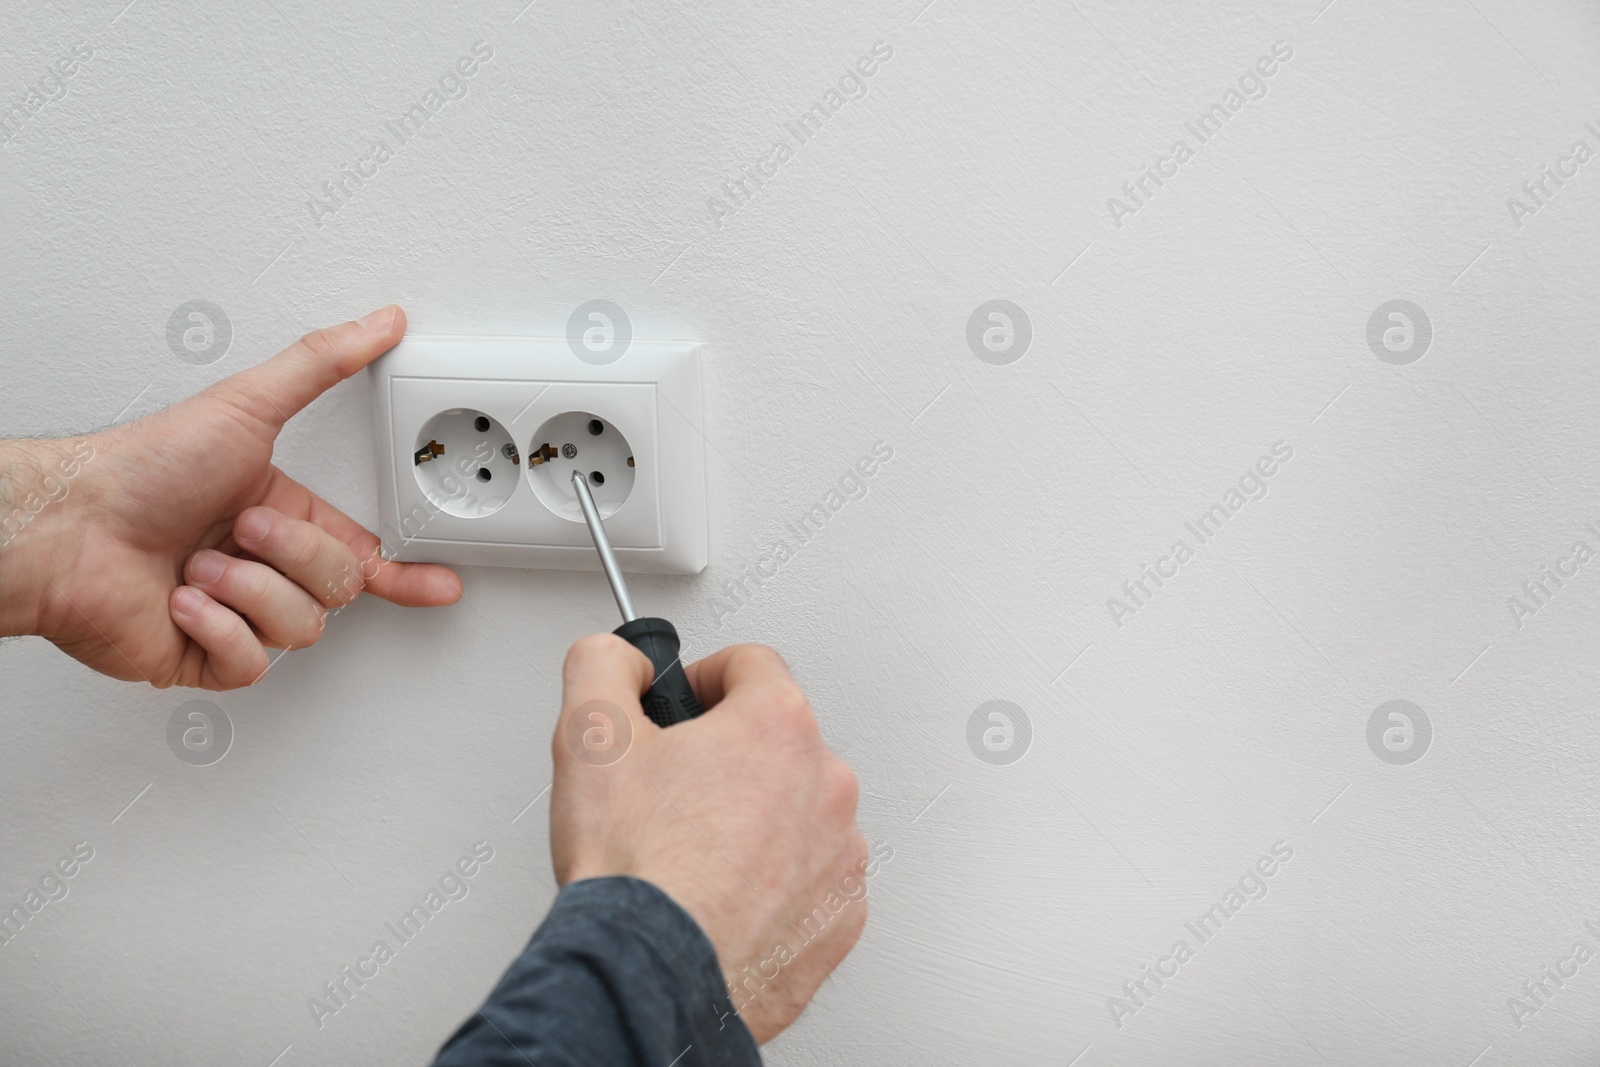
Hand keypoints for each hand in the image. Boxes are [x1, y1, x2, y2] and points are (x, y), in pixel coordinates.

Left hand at [0, 305, 461, 688]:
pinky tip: (183, 601)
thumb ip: (321, 364)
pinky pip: (251, 663)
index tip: (439, 583)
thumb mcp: (245, 404)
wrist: (68, 529)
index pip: (362, 554)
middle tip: (240, 529)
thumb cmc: (139, 469)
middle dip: (289, 555)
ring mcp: (236, 616)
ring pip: (299, 627)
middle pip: (337, 586)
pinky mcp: (205, 658)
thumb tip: (378, 323)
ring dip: (244, 588)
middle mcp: (263, 568)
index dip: (404, 573)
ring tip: (197, 563)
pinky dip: (216, 628)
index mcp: (283, 518)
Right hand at [550, 636, 869, 1043]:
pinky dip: (775, 881)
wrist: (654, 978)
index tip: (683, 703)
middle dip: (728, 755)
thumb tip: (624, 659)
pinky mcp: (841, 916)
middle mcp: (827, 783)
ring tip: (695, 852)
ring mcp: (841, 854)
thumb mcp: (589, 734)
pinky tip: (723, 896)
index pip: (750, 663)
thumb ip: (605, 665)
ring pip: (797, 810)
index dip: (703, 678)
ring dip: (755, 819)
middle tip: (674, 790)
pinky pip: (811, 877)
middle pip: (777, 739)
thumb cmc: (637, 872)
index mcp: (778, 725)